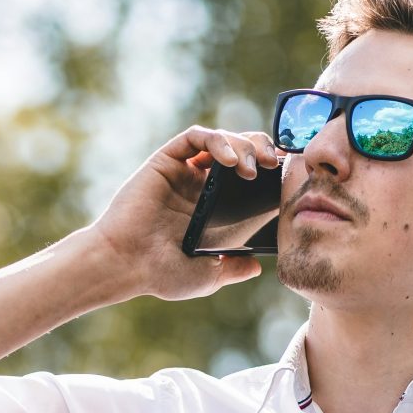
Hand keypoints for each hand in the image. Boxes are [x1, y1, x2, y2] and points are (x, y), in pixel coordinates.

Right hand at [86, 125, 286, 301]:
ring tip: (254, 167)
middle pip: (239, 152)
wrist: (125, 264)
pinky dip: (217, 140)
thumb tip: (257, 267)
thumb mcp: (208, 275)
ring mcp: (182, 172)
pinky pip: (195, 137)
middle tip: (276, 165)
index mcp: (211, 209)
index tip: (287, 177)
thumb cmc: (160, 273)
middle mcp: (198, 186)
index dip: (269, 172)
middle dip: (262, 151)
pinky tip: (230, 160)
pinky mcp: (166, 160)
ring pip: (221, 139)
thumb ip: (233, 268)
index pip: (246, 179)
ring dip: (244, 145)